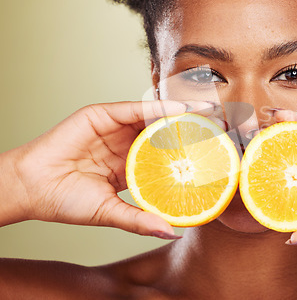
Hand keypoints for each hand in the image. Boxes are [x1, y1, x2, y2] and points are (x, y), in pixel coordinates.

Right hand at [0, 100, 214, 237]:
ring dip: (181, 113)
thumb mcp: (110, 212)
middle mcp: (126, 141)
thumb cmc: (66, 201)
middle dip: (193, 127)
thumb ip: (140, 219)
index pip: (167, 152)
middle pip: (165, 130)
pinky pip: (133, 109)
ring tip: (209, 113)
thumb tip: (172, 231)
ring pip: (153, 115)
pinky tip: (179, 111)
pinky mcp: (100, 114)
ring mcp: (114, 126)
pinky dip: (155, 108)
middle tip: (222, 126)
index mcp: (130, 163)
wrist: (31, 188)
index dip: (191, 150)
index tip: (217, 150)